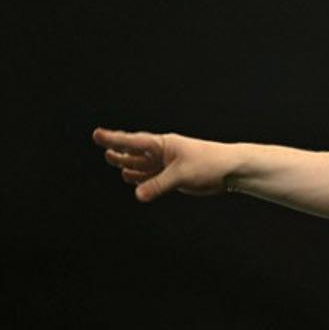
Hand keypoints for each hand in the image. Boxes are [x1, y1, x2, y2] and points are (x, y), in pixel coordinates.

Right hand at [93, 128, 234, 201]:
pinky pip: (152, 177)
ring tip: (113, 160)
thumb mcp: (181, 174)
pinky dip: (142, 178)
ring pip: (143, 164)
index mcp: (163, 144)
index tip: (97, 134)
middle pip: (135, 151)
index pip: (133, 141)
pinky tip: (131, 178)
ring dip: (128, 164)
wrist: (231, 170)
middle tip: (103, 147)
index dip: (114, 139)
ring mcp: (168, 164)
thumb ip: (158, 184)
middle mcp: (163, 153)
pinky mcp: (175, 177)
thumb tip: (138, 195)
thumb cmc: (209, 163)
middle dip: (119, 150)